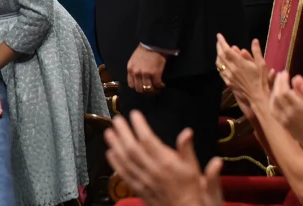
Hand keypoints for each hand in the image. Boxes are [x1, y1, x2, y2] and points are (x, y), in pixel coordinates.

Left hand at [104, 111, 224, 205]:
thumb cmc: (191, 188)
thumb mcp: (193, 167)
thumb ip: (187, 149)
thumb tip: (187, 132)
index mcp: (167, 163)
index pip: (149, 140)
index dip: (140, 126)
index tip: (135, 114)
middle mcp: (153, 170)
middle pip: (133, 148)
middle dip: (123, 132)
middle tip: (117, 119)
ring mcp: (143, 180)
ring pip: (125, 160)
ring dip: (115, 145)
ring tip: (109, 132)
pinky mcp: (138, 188)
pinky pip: (123, 174)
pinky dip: (115, 163)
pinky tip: (110, 153)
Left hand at [127, 46, 166, 93]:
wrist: (153, 43)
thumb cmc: (144, 50)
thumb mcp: (134, 60)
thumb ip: (135, 69)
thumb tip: (138, 78)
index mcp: (130, 69)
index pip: (131, 85)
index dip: (138, 87)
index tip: (143, 87)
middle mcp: (136, 73)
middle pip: (139, 89)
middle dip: (145, 91)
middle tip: (151, 89)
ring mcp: (145, 74)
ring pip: (148, 89)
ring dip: (153, 90)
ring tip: (157, 88)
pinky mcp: (155, 74)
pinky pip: (158, 84)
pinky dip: (161, 86)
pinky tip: (163, 84)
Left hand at [216, 36, 270, 105]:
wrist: (257, 96)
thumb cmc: (261, 80)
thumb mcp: (262, 64)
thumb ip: (256, 52)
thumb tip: (254, 40)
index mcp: (239, 63)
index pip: (227, 50)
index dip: (221, 42)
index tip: (219, 35)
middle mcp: (232, 68)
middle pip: (221, 55)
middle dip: (218, 46)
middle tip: (218, 41)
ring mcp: (228, 76)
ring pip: (219, 63)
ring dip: (218, 55)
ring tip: (219, 50)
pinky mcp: (228, 81)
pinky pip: (220, 71)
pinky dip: (219, 64)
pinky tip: (221, 62)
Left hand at [269, 72, 302, 144]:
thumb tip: (302, 80)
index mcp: (298, 108)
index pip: (285, 91)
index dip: (283, 80)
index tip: (285, 73)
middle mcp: (288, 113)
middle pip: (277, 95)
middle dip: (278, 83)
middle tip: (281, 75)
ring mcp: (283, 118)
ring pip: (273, 102)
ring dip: (274, 90)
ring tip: (278, 83)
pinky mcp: (281, 123)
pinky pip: (273, 110)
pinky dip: (272, 100)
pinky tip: (275, 95)